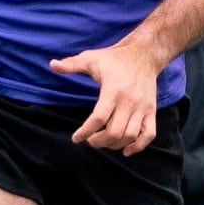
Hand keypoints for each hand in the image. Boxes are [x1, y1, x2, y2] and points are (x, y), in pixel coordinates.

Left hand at [53, 38, 168, 151]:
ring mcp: (142, 107)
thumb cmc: (115, 58)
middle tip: (90, 140)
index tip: (76, 138)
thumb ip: (71, 64)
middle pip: (114, 132)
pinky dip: (139, 146)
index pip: (98, 118)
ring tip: (103, 142)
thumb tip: (52, 64)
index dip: (85, 132)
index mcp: (113, 90)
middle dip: (98, 141)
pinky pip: (149, 134)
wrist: (144, 54)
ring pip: (130, 136)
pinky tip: (126, 150)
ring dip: (115, 145)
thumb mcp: (91, 58)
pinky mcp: (151, 111)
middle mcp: (129, 101)